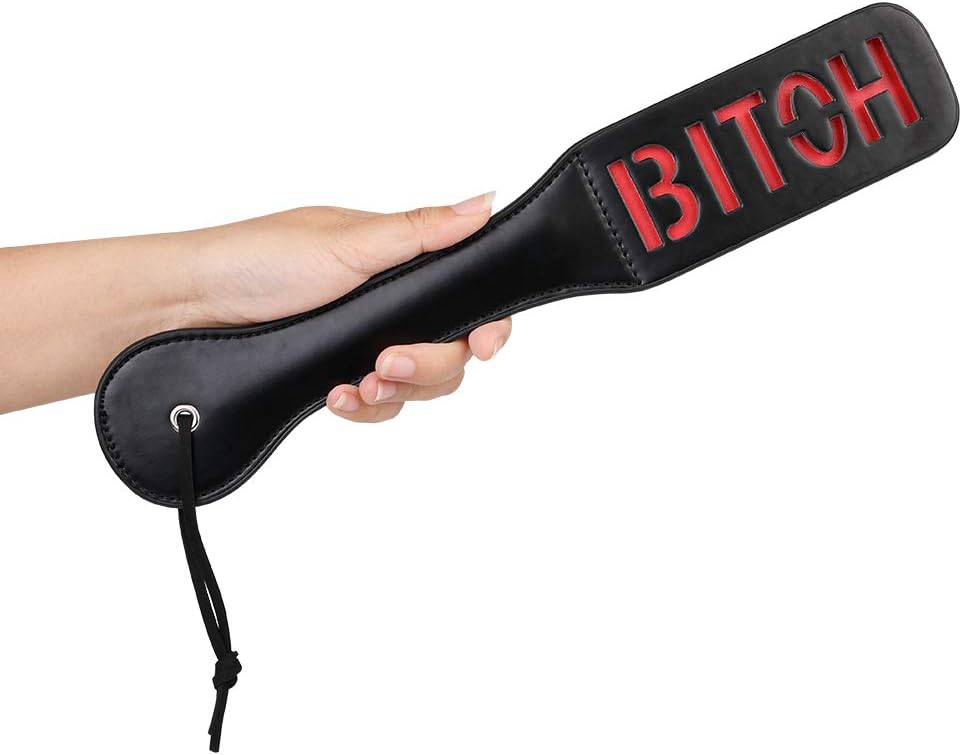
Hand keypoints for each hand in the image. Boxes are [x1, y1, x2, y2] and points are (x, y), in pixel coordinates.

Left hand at [188, 192, 511, 422]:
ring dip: (397, 390)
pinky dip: (364, 407)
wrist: (189, 310)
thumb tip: (484, 203)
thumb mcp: (346, 242)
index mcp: (398, 262)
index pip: (465, 296)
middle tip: (389, 361)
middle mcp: (388, 305)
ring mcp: (363, 344)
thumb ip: (421, 232)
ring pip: (418, 385)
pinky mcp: (338, 376)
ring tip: (360, 383)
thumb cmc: (257, 260)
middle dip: (429, 364)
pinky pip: (377, 405)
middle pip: (450, 351)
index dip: (485, 325)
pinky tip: (336, 398)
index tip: (484, 346)